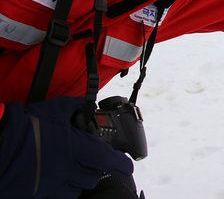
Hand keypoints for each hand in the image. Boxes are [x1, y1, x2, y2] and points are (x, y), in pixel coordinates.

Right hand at [0, 97, 132, 197]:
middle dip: (96, 168)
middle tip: (93, 160)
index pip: (108, 161)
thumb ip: (75, 106)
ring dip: (80, 179)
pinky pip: (59, 195)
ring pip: (77, 189)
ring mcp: (53, 185)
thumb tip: (86, 102)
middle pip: (93, 177)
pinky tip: (57, 176)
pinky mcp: (39, 194)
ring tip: (74, 168)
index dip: (122, 164)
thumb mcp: (55, 110)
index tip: (129, 165)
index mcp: (76, 150)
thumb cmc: (27, 127)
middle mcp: (68, 171)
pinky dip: (63, 188)